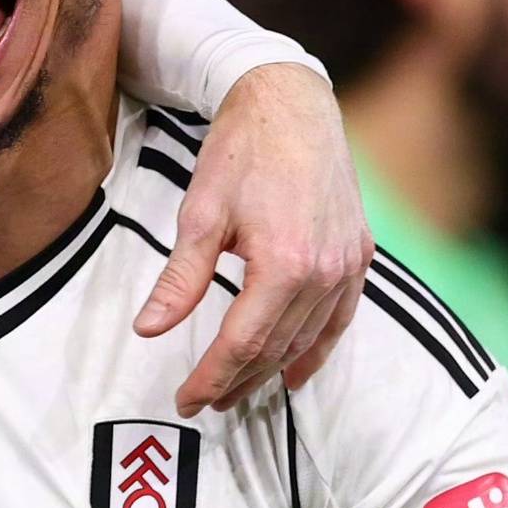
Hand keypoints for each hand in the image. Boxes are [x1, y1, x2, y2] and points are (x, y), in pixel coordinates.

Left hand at [138, 61, 370, 412]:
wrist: (291, 104)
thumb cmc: (241, 153)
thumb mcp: (200, 216)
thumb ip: (179, 280)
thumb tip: (149, 329)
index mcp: (284, 265)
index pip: (242, 344)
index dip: (211, 378)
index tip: (186, 400)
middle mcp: (324, 272)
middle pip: (275, 349)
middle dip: (237, 381)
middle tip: (204, 402)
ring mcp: (348, 264)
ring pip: (308, 339)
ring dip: (272, 371)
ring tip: (239, 391)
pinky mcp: (359, 253)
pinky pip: (341, 317)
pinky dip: (318, 348)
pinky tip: (297, 371)